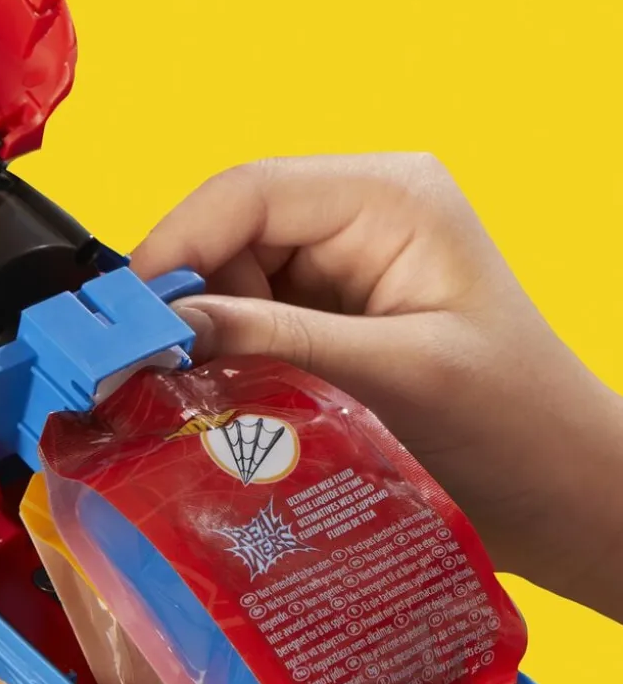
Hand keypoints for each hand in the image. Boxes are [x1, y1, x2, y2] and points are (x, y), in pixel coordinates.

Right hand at [131, 155, 622, 622]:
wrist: (558, 490)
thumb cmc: (517, 427)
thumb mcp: (394, 375)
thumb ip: (275, 339)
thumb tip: (167, 325)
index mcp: (389, 199)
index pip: (248, 193)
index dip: (175, 246)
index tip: (125, 316)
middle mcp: (359, 219)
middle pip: (228, 236)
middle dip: (185, 301)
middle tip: (147, 371)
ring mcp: (342, 268)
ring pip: (230, 283)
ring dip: (205, 338)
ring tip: (199, 400)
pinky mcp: (329, 315)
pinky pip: (249, 322)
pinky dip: (226, 360)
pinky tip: (228, 402)